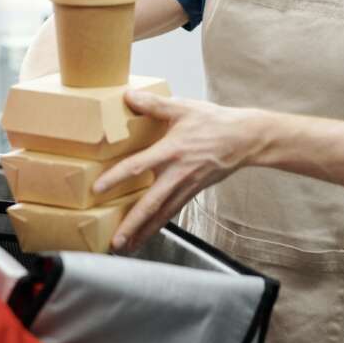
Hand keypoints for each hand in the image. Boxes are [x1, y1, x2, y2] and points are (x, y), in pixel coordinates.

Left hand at [93, 90, 264, 252]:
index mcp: (172, 151)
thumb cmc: (214, 122)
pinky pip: (172, 212)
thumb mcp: (183, 107)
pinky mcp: (193, 191)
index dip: (117, 177)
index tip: (98, 190)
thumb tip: (128, 95)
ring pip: (161, 214)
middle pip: (151, 203)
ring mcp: (186, 186)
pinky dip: (157, 225)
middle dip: (132, 224)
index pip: (138, 166)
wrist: (245, 139)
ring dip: (143, 232)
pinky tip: (146, 234)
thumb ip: (154, 104)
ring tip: (126, 247)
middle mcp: (178, 173)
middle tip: (115, 241)